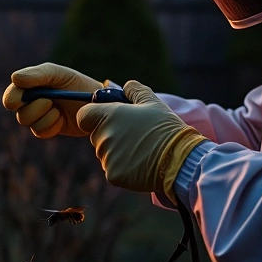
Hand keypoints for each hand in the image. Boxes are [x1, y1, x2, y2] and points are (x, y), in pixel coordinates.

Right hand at [2, 63, 101, 137]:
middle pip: (18, 112)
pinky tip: (62, 119)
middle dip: (34, 108)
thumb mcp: (59, 74)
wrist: (96, 103)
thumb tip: (14, 78)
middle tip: (49, 101)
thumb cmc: (76, 84)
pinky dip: (51, 125)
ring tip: (59, 110)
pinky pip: (39, 132)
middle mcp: (31, 101)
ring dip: (44, 116)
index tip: (22, 99)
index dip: (13, 99)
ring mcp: (38, 116)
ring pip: (27, 122)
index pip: (11, 95)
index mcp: (30, 86)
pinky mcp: (47, 128)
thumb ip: (37, 74)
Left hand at [76, 81, 206, 201]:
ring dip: (117, 151)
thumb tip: (125, 87)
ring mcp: (107, 158)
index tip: (108, 118)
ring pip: (105, 153)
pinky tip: (141, 163)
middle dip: (110, 134)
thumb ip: (134, 90)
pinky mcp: (113, 175)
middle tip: (134, 135)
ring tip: (141, 150)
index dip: (93, 116)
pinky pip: (113, 169)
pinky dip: (124, 167)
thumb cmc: (165, 128)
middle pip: (96, 135)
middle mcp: (103, 137)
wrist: (178, 159)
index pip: (84, 116)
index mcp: (108, 116)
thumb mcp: (153, 102)